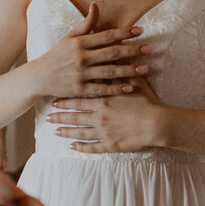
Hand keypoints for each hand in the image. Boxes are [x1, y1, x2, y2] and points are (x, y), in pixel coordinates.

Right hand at [30, 2, 150, 98]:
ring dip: (129, 70)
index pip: (107, 36)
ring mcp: (81, 74)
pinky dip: (116, 88)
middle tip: (149, 49)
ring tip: (145, 68)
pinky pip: (102, 89)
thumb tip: (96, 4)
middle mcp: (81, 57)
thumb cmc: (57, 55)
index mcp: (80, 42)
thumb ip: (86, 23)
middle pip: (112, 53)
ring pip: (110, 72)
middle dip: (133, 50)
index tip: (141, 30)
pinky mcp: (80, 89)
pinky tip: (130, 87)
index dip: (125, 33)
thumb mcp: (69, 37)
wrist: (39, 77)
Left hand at [46, 76, 163, 152]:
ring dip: (67, 132)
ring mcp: (104, 132)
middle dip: (61, 117)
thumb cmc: (146, 102)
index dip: (66, 101)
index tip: (54, 101)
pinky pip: (92, 147)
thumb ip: (121, 72)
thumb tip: (116, 58)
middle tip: (48, 117)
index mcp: (103, 101)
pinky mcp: (110, 145)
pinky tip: (72, 147)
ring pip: (80, 133)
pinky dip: (81, 147)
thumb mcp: (133, 83)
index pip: (79, 101)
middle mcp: (99, 117)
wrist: (156, 123)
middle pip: (75, 117)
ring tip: (55, 132)